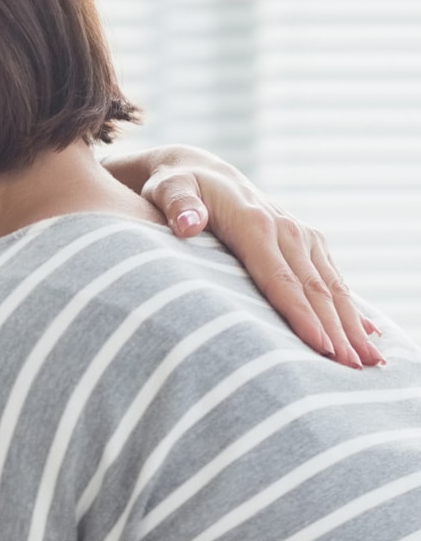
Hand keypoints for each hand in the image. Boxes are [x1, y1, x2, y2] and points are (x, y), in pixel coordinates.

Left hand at [102, 143, 381, 369]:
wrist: (199, 171)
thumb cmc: (177, 186)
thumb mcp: (169, 189)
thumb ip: (177, 206)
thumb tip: (188, 224)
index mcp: (255, 224)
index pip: (281, 280)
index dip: (302, 316)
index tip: (320, 347)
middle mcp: (287, 230)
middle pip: (315, 289)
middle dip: (337, 331)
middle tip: (352, 370)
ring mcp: (300, 236)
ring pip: (331, 287)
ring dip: (352, 325)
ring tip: (370, 362)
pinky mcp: (305, 243)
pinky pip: (332, 279)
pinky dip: (350, 308)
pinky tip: (368, 334)